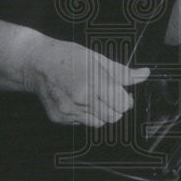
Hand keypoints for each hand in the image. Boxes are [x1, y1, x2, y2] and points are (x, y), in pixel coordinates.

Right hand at [20, 36, 148, 126]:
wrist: (36, 63)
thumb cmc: (66, 56)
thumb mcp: (97, 58)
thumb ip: (122, 72)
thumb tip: (144, 74)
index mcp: (93, 81)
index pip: (123, 104)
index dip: (126, 99)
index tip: (122, 93)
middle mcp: (81, 98)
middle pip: (114, 117)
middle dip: (116, 108)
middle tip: (109, 95)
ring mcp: (69, 110)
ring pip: (99, 123)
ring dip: (102, 113)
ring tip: (93, 97)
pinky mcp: (60, 117)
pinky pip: (82, 123)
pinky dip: (85, 115)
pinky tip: (78, 100)